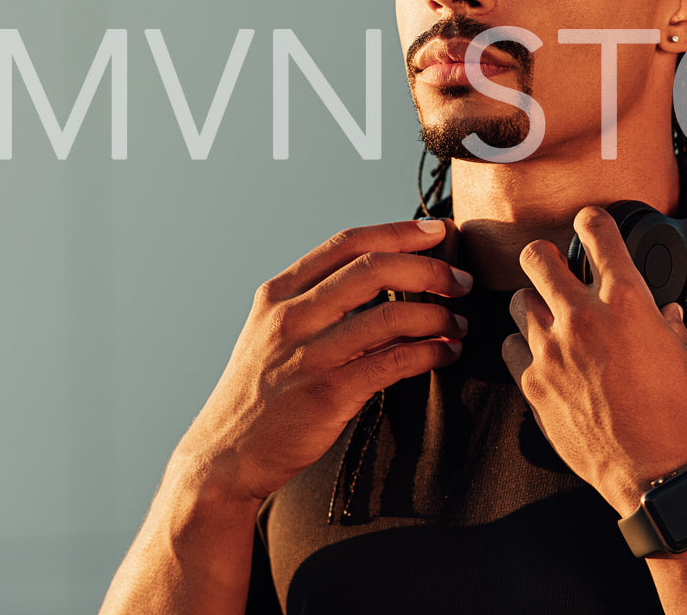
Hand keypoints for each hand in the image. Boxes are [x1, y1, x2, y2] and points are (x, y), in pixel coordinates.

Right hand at [174, 219, 472, 504]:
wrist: (225, 455)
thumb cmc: (262, 391)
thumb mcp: (273, 331)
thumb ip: (317, 300)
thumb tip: (385, 273)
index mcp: (279, 294)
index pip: (347, 243)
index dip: (399, 231)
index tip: (438, 231)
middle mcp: (290, 317)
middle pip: (373, 269)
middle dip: (429, 269)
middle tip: (461, 280)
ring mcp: (307, 356)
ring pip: (389, 316)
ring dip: (437, 315)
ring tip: (460, 322)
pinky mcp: (326, 395)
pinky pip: (392, 362)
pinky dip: (429, 353)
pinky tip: (446, 354)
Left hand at [501, 206, 686, 516]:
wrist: (658, 473)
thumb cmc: (680, 418)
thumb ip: (675, 330)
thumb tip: (669, 317)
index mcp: (627, 300)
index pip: (598, 233)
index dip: (591, 221)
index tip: (588, 223)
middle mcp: (584, 317)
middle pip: (537, 257)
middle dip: (545, 256)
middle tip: (553, 267)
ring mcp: (553, 350)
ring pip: (518, 301)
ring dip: (533, 303)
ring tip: (548, 317)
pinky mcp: (534, 384)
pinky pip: (512, 348)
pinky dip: (524, 347)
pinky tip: (541, 356)